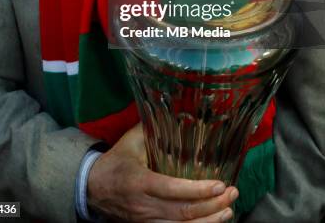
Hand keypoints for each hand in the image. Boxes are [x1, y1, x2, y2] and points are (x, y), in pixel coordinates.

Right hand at [87, 124, 238, 221]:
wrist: (92, 188)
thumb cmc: (115, 162)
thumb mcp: (131, 141)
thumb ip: (153, 128)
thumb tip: (179, 112)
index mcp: (140, 181)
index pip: (172, 189)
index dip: (198, 190)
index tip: (220, 184)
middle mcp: (144, 206)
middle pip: (182, 213)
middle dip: (212, 206)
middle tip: (232, 194)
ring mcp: (146, 222)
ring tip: (228, 211)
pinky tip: (211, 222)